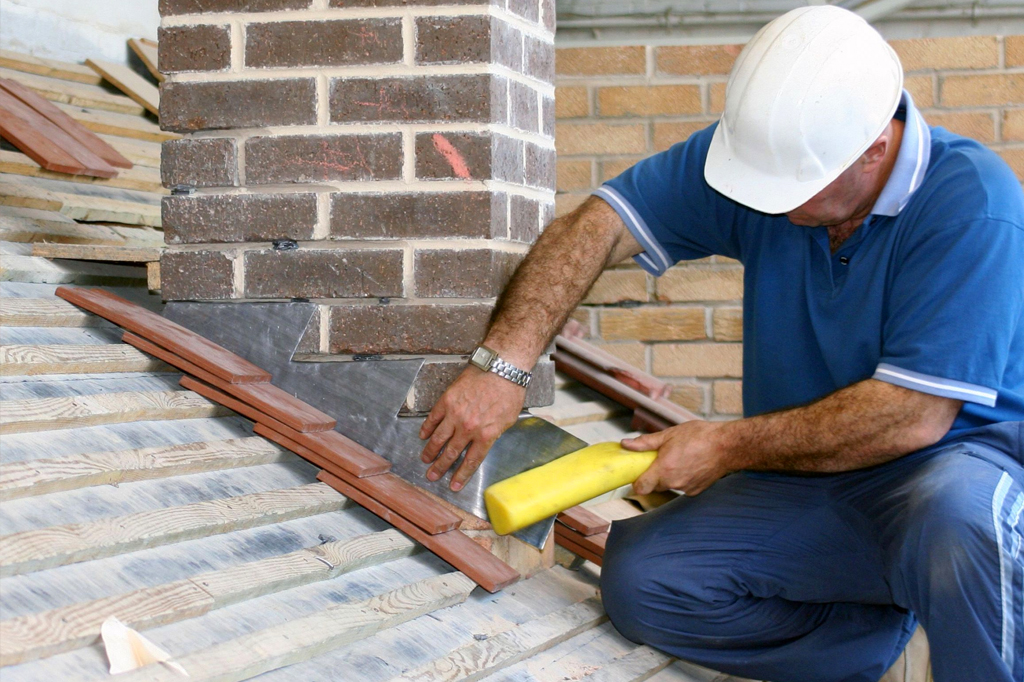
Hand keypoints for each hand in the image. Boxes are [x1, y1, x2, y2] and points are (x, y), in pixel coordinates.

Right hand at [419, 366, 524, 490]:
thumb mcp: (509, 419)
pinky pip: (433, 418)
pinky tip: (423, 436)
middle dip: (441, 467)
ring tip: (425, 459)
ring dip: (430, 451)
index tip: (454, 485)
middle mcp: (468, 427)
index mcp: (486, 435)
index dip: (461, 475)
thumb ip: (494, 433)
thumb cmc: (509, 391)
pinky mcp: (447, 400)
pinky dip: (427, 428)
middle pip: (451, 453)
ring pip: (439, 438)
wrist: (501, 367)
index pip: (471, 461)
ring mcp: (455, 414)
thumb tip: (485, 442)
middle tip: (432, 476)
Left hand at [621, 420, 736, 495]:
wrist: (727, 445)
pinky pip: (682, 487)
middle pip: (654, 486)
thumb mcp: (669, 434)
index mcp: (664, 469)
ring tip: (678, 459)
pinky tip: (689, 465)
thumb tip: (626, 444)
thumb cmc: (700, 437)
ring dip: (668, 476)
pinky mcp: (696, 491)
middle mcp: (674, 483)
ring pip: (669, 486)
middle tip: (659, 459)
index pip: (641, 488)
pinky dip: (682, 478)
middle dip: (653, 475)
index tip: (637, 473)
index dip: (636, 482)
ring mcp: (685, 489)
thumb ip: (645, 443)